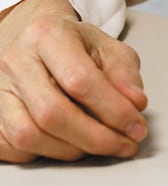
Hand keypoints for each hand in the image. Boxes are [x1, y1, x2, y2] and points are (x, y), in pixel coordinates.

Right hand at [0, 0, 147, 162]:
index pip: (80, 79)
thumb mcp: (105, 44)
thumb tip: (135, 104)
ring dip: (72, 149)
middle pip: (52, 113)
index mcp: (48, 34)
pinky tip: (70, 144)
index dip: (112, 109)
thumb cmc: (70, 41)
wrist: (32, 33)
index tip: (136, 125)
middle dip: (94, 137)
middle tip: (123, 144)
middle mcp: (17, 60)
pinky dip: (46, 153)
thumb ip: (124, 72)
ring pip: (29, 135)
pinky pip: (13, 148)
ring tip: (100, 144)